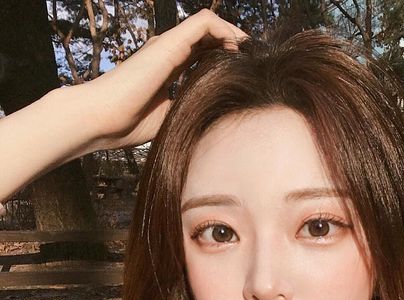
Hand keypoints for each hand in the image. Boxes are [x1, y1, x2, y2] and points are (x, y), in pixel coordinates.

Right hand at [84, 9, 247, 149]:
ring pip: (208, 25)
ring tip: (250, 53)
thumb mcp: (169, 119)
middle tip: (254, 62)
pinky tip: (236, 49)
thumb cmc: (127, 124)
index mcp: (167, 69)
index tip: (243, 74)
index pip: (201, 55)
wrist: (101, 119)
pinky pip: (204, 22)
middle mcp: (168, 52)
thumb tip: (213, 119)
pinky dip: (224, 30)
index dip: (224, 59)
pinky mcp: (169, 43)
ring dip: (233, 35)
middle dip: (233, 46)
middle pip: (207, 37)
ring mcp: (168, 45)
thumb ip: (187, 111)